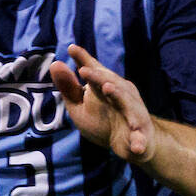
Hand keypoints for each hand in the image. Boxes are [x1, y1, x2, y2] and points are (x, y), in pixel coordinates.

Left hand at [49, 43, 156, 162]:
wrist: (134, 142)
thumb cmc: (104, 121)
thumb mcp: (81, 106)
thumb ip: (69, 88)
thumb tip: (55, 64)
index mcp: (105, 87)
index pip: (94, 71)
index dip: (83, 60)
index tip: (71, 48)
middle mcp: (122, 96)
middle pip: (110, 83)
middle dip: (98, 76)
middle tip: (83, 70)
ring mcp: (134, 114)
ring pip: (128, 103)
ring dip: (119, 95)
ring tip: (107, 89)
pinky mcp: (141, 134)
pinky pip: (140, 138)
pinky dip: (139, 142)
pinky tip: (136, 147)